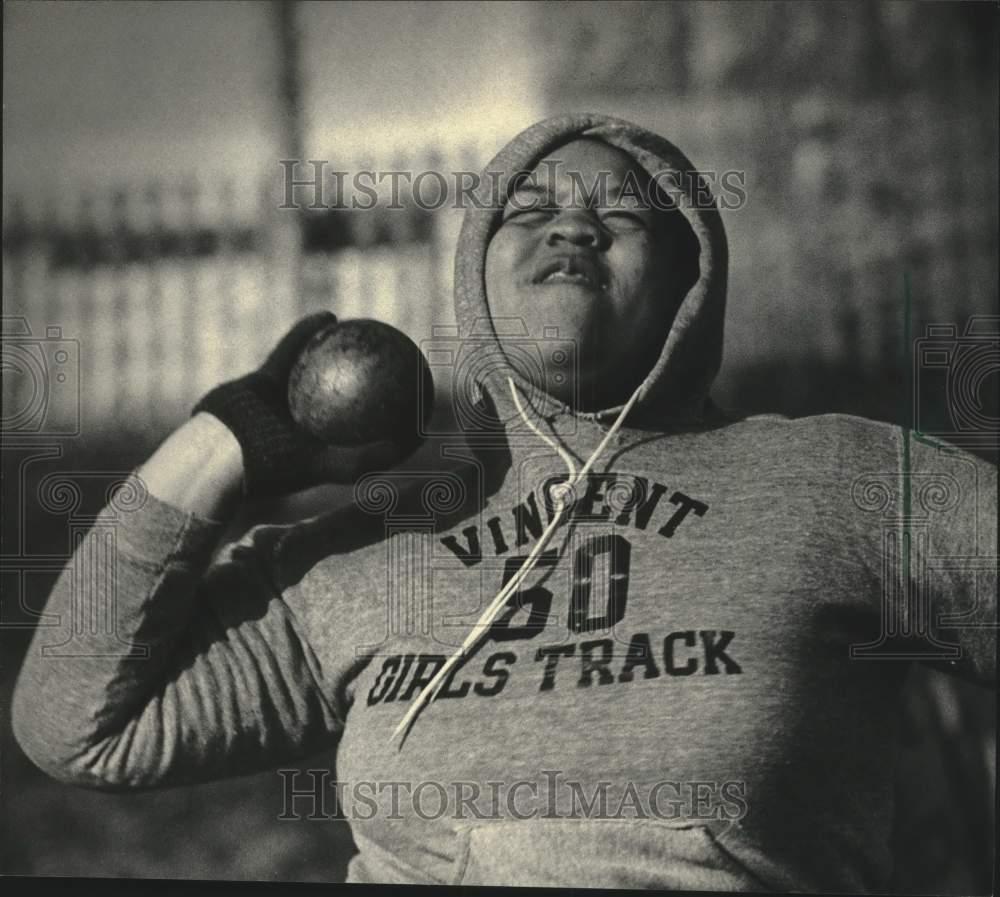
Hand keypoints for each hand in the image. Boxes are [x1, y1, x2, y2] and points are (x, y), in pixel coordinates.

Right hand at [192, 313, 400, 497]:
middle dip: (377, 380)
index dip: (400, 419)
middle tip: (403, 356)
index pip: (374, 435)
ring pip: (321, 371)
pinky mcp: (264, 382)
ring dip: (342, 351)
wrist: (217, 457)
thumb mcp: (328, 466)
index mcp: (328, 450)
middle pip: (353, 400)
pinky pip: (290, 351)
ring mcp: (287, 405)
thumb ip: (365, 459)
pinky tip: (328, 315)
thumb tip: (409, 443)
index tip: (426, 398)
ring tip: (368, 330)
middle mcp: (310, 428)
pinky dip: (306, 333)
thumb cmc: (272, 465)